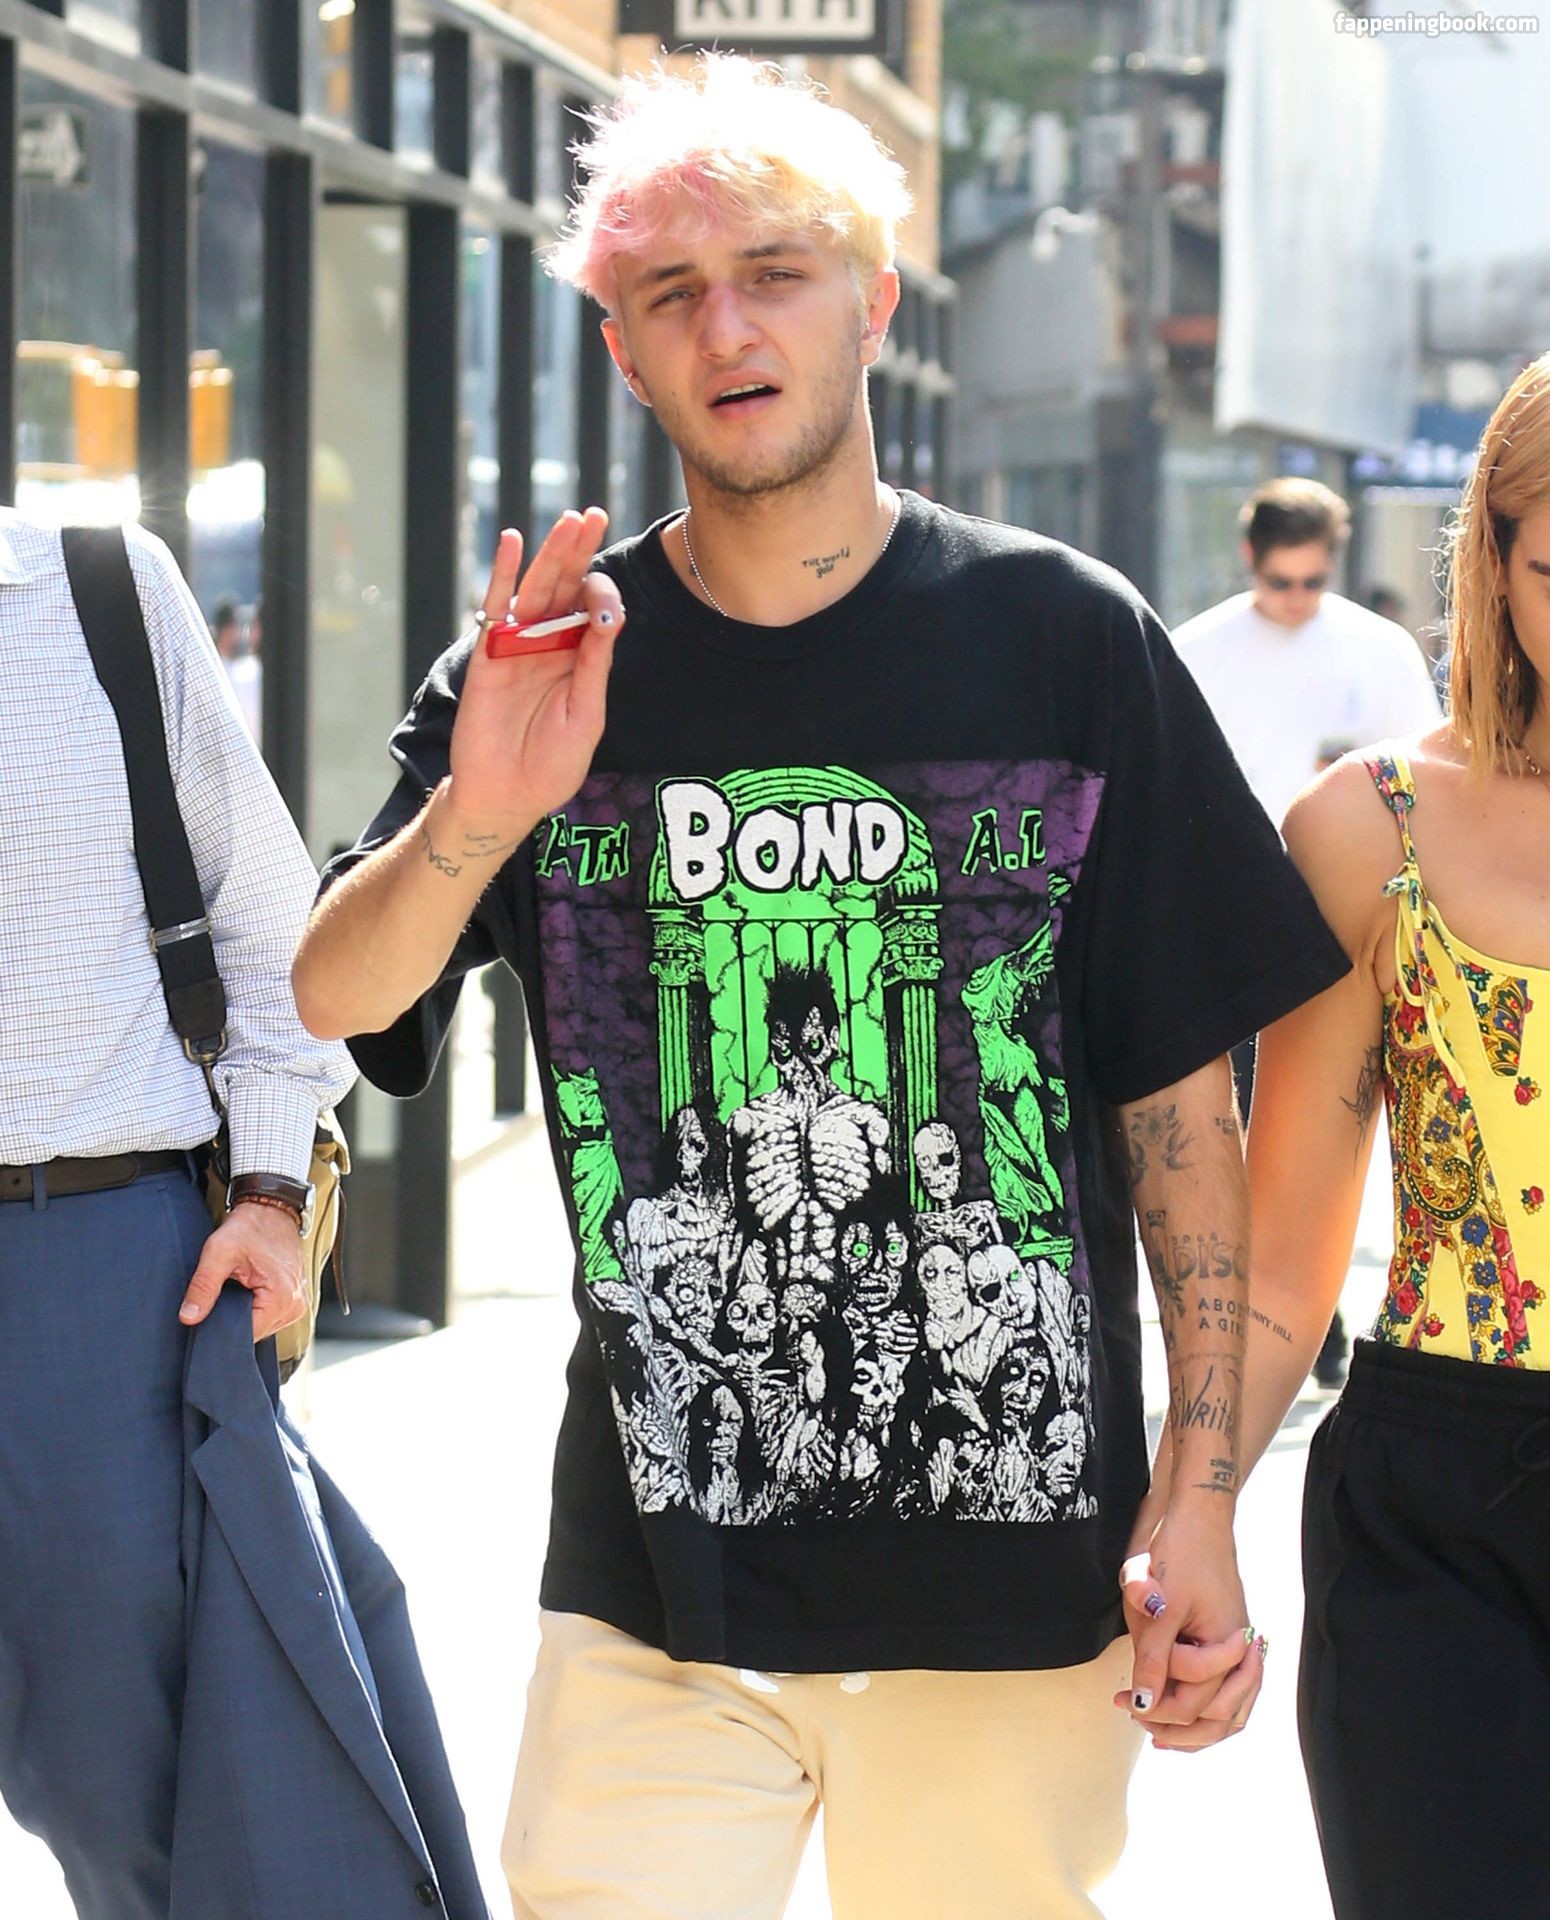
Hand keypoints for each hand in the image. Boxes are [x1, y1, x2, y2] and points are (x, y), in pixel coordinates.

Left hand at [179, 1201, 308, 1342]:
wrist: (272, 1208)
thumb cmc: (249, 1227)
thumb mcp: (218, 1252)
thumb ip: (203, 1287)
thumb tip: (188, 1317)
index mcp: (282, 1298)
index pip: (247, 1335)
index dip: (224, 1328)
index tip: (211, 1311)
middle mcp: (295, 1305)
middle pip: (255, 1333)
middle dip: (234, 1318)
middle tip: (224, 1292)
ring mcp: (298, 1304)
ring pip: (262, 1326)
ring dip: (246, 1313)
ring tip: (238, 1287)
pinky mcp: (296, 1299)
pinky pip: (271, 1316)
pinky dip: (257, 1307)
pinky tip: (249, 1290)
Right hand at [446, 510, 623, 825]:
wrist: (507, 796)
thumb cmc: (551, 764)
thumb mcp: (586, 716)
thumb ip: (594, 665)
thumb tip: (609, 615)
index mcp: (577, 658)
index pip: (592, 610)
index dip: (602, 595)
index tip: (606, 601)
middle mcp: (549, 644)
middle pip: (565, 587)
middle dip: (579, 551)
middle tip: (594, 513)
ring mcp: (517, 646)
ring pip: (536, 590)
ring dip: (551, 554)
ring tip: (568, 520)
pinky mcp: (488, 654)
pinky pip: (496, 608)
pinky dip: (503, 576)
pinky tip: (513, 544)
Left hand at [1113, 1507, 1262, 1749]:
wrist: (1197, 1516)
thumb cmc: (1179, 1553)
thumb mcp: (1160, 1605)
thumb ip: (1153, 1657)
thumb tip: (1142, 1704)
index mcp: (1228, 1646)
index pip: (1192, 1701)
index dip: (1153, 1707)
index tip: (1121, 1701)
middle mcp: (1242, 1653)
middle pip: (1216, 1716)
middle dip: (1175, 1725)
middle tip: (1136, 1720)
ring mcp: (1240, 1649)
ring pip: (1230, 1713)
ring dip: (1197, 1729)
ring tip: (1160, 1735)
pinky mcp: (1231, 1642)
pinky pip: (1232, 1694)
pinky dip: (1211, 1713)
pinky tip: (1183, 1719)